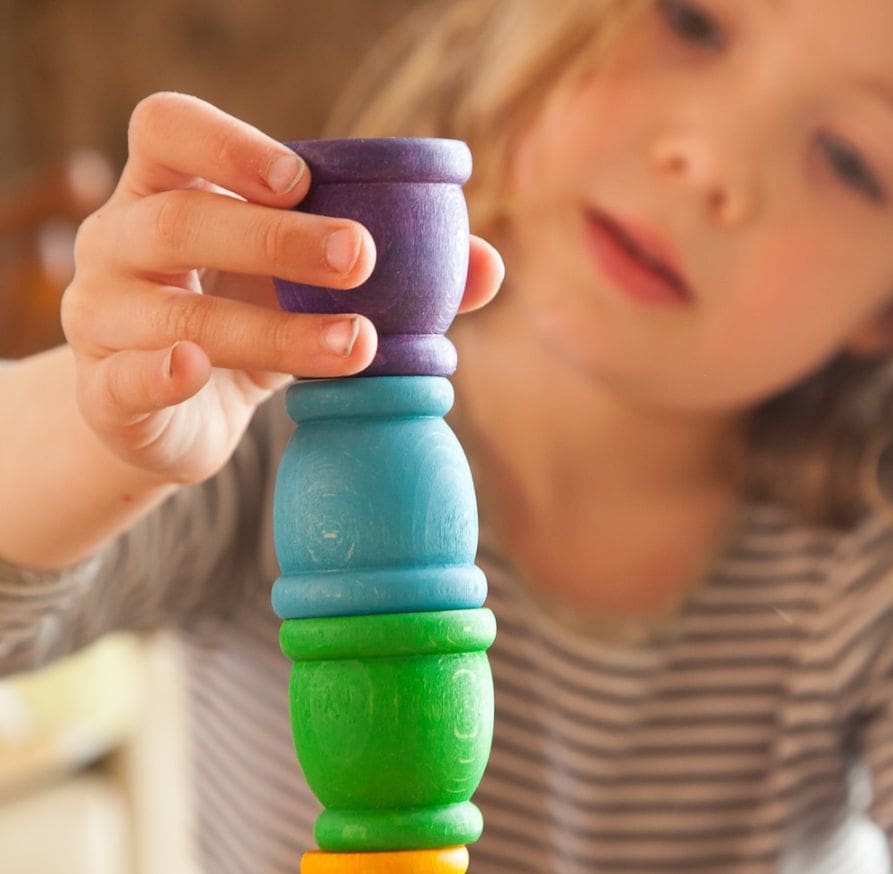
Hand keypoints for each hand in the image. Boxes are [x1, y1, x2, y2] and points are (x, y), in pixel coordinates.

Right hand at [61, 91, 502, 485]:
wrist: (172, 420)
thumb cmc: (243, 329)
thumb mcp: (304, 292)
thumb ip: (388, 273)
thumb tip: (487, 266)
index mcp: (164, 194)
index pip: (168, 131)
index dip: (228, 143)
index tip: (303, 178)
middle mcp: (119, 245)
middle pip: (180, 220)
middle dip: (277, 239)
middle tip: (362, 257)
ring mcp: (102, 319)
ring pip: (178, 316)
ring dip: (274, 330)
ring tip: (357, 345)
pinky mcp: (105, 393)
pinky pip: (124, 380)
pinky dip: (162, 375)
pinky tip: (199, 372)